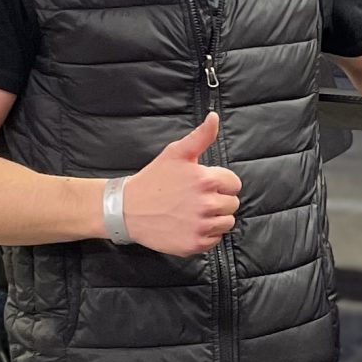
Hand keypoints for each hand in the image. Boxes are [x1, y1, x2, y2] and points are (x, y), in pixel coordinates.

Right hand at [122, 112, 242, 255]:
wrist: (126, 209)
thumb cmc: (153, 179)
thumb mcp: (176, 153)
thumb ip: (201, 136)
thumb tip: (214, 117)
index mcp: (206, 180)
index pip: (234, 184)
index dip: (220, 183)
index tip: (203, 185)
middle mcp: (207, 204)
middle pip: (232, 204)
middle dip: (218, 200)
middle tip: (195, 199)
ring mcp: (201, 226)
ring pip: (227, 223)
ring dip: (215, 218)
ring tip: (193, 212)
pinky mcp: (195, 244)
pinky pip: (215, 240)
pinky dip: (206, 234)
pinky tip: (189, 225)